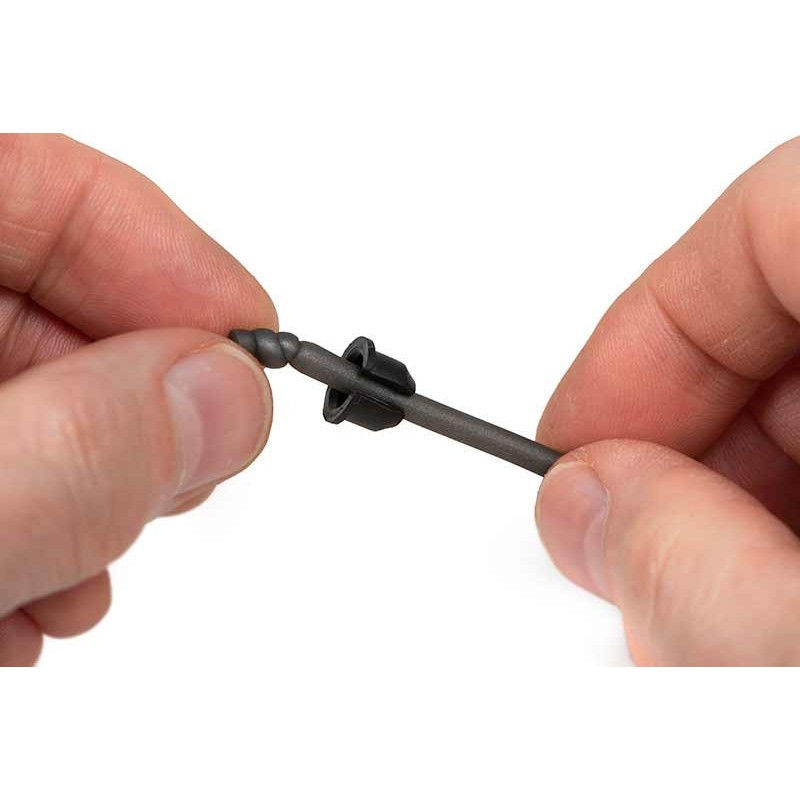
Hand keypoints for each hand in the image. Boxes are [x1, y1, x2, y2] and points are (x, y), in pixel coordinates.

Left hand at [0, 135, 275, 664]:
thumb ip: (75, 455)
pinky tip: (38, 592)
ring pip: (44, 391)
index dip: (182, 272)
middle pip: (63, 301)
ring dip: (97, 486)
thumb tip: (225, 402)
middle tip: (183, 484)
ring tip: (89, 574)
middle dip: (145, 404)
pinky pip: (6, 454)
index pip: (60, 195)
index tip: (260, 360)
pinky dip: (41, 523)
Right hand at [535, 138, 799, 664]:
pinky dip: (794, 524)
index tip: (574, 436)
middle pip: (792, 314)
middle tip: (621, 538)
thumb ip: (688, 570)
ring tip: (696, 596)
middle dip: (682, 434)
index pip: (774, 222)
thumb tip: (586, 506)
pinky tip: (770, 597)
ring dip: (735, 493)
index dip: (650, 325)